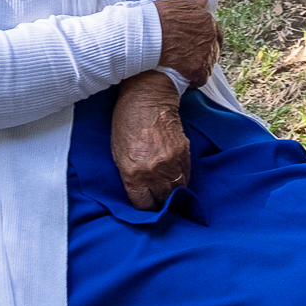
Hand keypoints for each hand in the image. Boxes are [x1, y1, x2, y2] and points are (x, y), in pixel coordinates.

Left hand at [112, 70, 191, 210]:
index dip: (146, 206)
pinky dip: (182, 178)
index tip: (148, 204)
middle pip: (163, 199)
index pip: (144, 204)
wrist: (145, 99)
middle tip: (160, 199)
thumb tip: (142, 191)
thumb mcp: (119, 154)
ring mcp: (170, 162)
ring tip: (171, 190)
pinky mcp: (183, 152)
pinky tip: (177, 176)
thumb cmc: (126, 124)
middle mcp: (152, 172)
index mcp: (132, 174)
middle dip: (161, 201)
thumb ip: (130, 176)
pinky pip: (186, 175)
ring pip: (178, 189)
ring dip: (174, 192)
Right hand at [155, 0, 220, 85]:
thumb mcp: (178, 3)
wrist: (147, 34)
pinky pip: (200, 79)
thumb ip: (194, 1)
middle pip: (214, 50)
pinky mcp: (198, 70)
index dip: (205, 39)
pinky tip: (185, 79)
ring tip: (185, 69)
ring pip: (209, 65)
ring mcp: (206, 55)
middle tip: (190, 57)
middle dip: (204, 54)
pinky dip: (194, 80)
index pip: (215, 33)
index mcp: (208, 22)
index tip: (196, 43)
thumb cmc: (159, 17)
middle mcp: (211, 38)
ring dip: (199, 67)